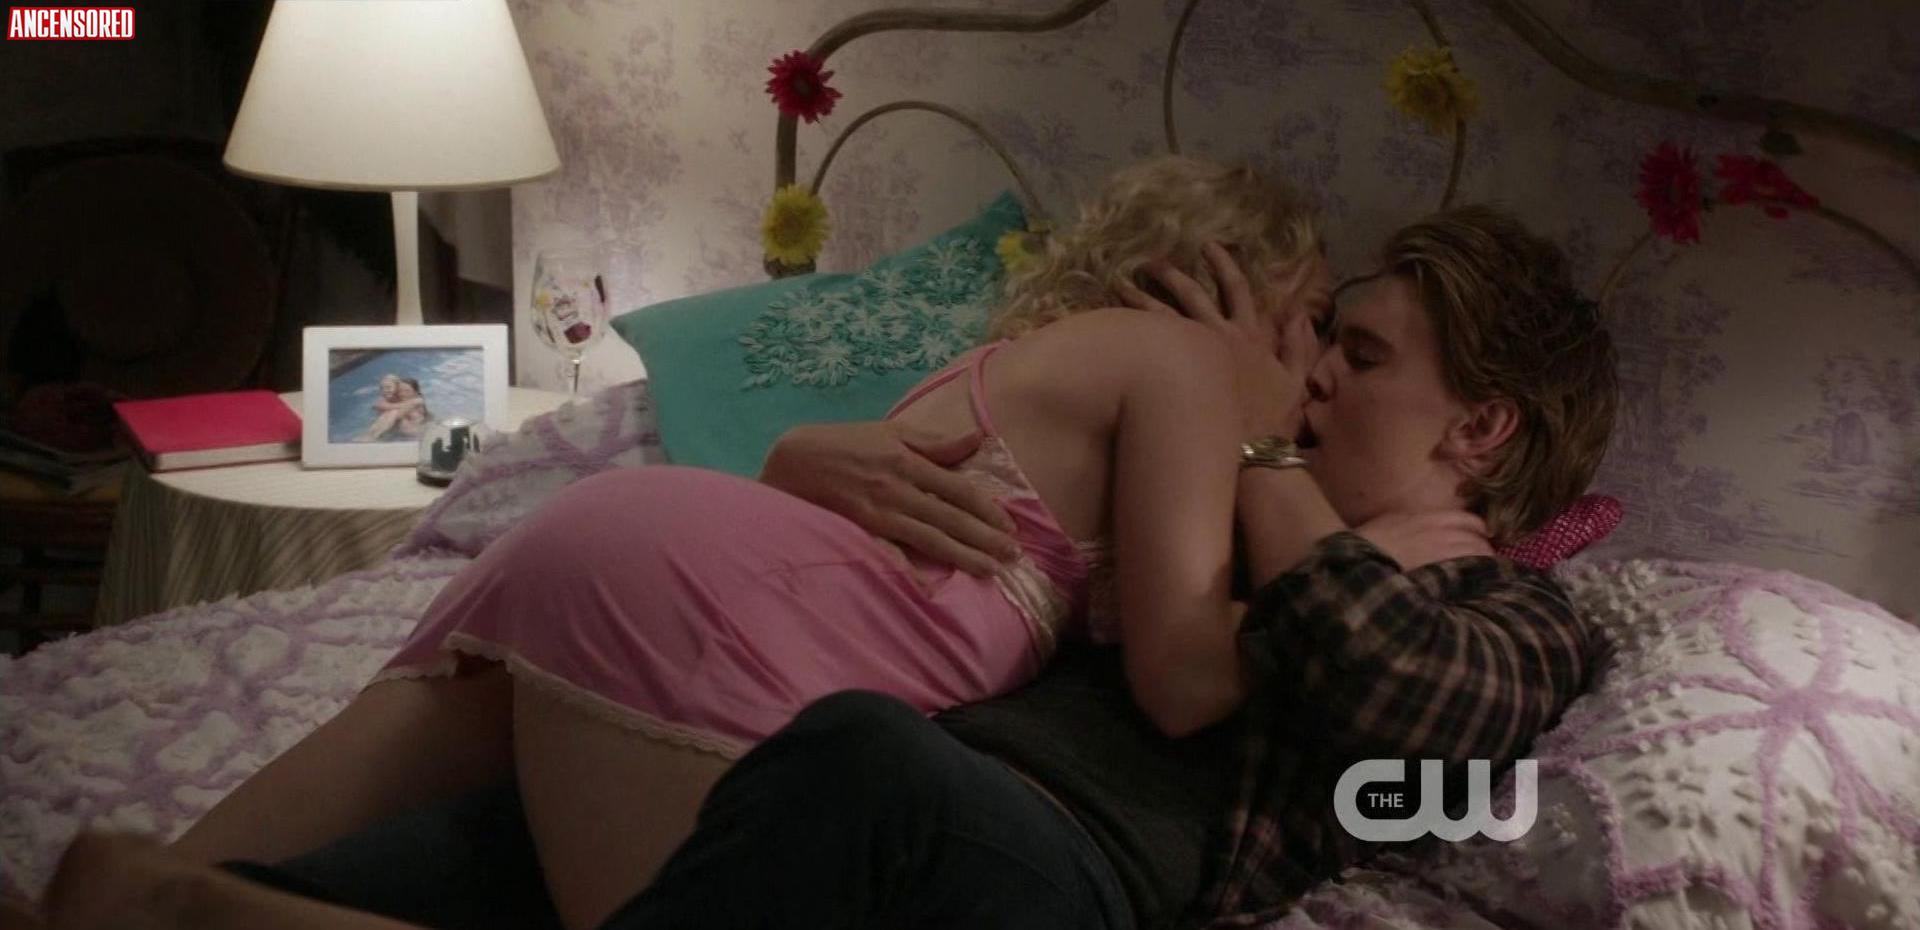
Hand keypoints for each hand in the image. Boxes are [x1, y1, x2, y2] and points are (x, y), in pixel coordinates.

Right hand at [760, 421, 1019, 576]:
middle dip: (984, 538)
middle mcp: (897, 489)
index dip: (986, 509)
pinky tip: (930, 589)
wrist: (790, 460)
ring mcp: (878, 513)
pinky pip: (888, 554)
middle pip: (950, 517)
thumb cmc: (842, 444)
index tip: (1009, 526)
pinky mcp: (858, 532)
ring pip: (929, 538)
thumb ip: (934, 441)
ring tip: (990, 571)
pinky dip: (908, 571)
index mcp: (907, 461)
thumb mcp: (888, 432)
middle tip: (1013, 556)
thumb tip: (977, 439)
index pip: (957, 489)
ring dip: (962, 556)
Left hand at [1115, 242, 1315, 436]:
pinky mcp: (1169, 373)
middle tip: (1151, 261)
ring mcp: (1190, 353)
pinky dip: (1128, 327)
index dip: (1224, 265)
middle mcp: (1217, 335)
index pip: (1236, 288)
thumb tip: (1299, 313)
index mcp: (1248, 335)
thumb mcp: (1295, 381)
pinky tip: (1111, 320)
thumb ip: (1300, 345)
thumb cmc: (1272, 421)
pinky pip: (1145, 341)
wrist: (1247, 450)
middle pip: (1191, 293)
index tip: (1208, 247)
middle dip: (1171, 274)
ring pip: (1159, 313)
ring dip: (1139, 295)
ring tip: (1120, 282)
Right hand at [1355, 511, 1492, 570]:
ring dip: (1483, 563)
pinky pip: (1469, 573)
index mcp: (1430, 518)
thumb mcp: (1391, 520)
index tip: (1482, 536)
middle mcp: (1443, 534)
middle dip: (1484, 548)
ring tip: (1482, 573)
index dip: (1479, 529)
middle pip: (1478, 539)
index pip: (1468, 520)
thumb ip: (1414, 520)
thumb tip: (1424, 524)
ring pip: (1478, 556)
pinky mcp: (1443, 575)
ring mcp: (1445, 555)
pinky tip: (1473, 584)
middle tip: (1483, 559)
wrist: (1360, 562)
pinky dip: (1475, 576)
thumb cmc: (1369, 541)